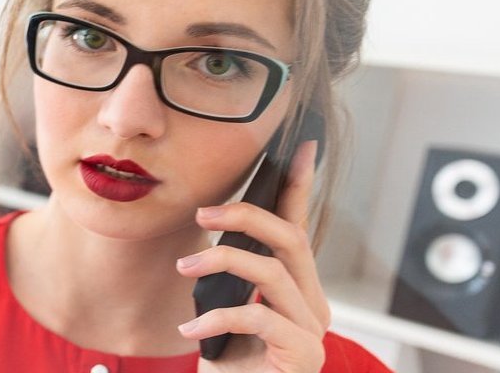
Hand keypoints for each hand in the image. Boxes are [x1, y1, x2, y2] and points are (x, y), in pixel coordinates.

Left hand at [176, 140, 328, 372]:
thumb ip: (228, 276)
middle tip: (201, 214)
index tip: (301, 147)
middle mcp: (313, 305)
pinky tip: (192, 332)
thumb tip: (208, 232)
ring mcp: (312, 331)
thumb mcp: (222, 309)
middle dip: (244, 216)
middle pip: (290, 239)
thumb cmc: (228, 364)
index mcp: (297, 289)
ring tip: (185, 269)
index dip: (299, 187)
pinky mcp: (302, 355)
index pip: (299, 228)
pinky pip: (259, 317)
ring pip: (272, 273)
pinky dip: (218, 318)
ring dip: (222, 262)